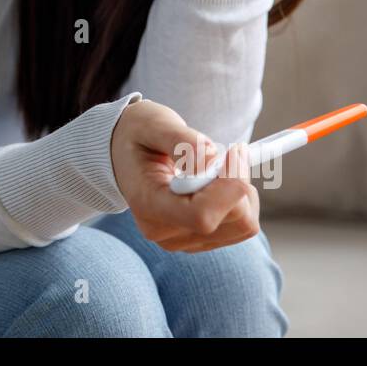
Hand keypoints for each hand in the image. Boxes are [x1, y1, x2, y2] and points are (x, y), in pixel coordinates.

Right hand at [110, 97, 259, 252]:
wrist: (123, 153)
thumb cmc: (138, 135)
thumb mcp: (153, 124)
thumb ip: (182, 141)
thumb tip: (211, 160)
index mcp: (147, 204)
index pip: (201, 216)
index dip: (229, 186)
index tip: (234, 151)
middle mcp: (164, 231)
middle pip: (230, 218)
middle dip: (237, 180)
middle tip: (226, 152)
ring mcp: (182, 241)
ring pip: (243, 224)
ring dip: (242, 190)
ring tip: (219, 167)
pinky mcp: (199, 240)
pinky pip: (242, 226)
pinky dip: (242, 200)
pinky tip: (221, 182)